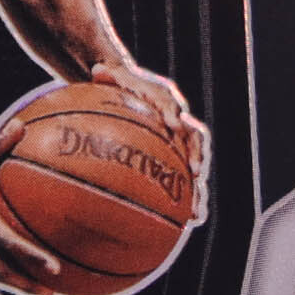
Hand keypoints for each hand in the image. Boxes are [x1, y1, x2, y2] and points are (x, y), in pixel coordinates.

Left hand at [89, 60, 209, 221]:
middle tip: (196, 173)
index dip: (175, 114)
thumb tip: (96, 69)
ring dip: (197, 190)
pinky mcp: (174, 160)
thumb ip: (109, 76)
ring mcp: (179, 145)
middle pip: (195, 142)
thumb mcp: (113, 77)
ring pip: (194, 168)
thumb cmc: (120, 86)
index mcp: (168, 102)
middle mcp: (179, 125)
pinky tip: (185, 225)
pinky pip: (181, 183)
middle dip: (198, 157)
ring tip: (196, 213)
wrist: (131, 91)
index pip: (174, 107)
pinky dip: (185, 203)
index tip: (174, 124)